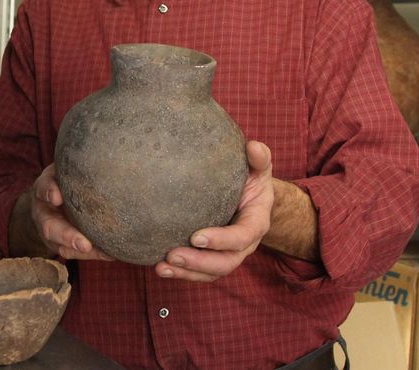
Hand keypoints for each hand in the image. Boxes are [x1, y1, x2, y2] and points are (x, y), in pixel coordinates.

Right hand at [28, 164, 112, 260]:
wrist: (52, 198)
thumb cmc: (65, 178)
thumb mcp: (65, 166)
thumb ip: (76, 162)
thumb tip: (104, 148)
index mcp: (43, 189)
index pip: (43, 188)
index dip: (49, 191)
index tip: (57, 196)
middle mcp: (44, 213)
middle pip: (50, 227)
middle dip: (67, 236)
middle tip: (85, 244)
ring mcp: (52, 233)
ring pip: (61, 246)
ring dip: (81, 251)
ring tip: (101, 253)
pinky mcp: (62, 245)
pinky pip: (76, 253)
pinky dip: (94, 254)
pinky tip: (112, 253)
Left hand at [155, 140, 273, 281]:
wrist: (251, 196)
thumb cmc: (252, 178)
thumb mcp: (259, 167)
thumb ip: (259, 158)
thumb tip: (252, 146)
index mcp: (256, 222)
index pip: (242, 236)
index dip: (222, 240)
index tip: (197, 236)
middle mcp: (244, 244)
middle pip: (225, 262)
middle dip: (199, 262)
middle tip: (173, 255)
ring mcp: (229, 254)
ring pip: (211, 272)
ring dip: (186, 272)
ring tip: (161, 267)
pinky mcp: (213, 258)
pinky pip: (199, 272)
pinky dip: (181, 272)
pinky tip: (159, 267)